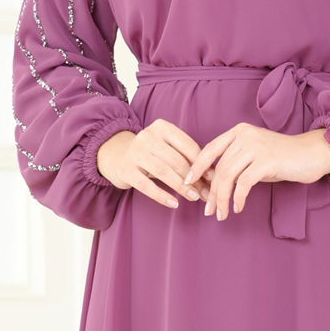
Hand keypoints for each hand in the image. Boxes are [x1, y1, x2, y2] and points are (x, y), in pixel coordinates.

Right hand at [96, 120, 215, 209]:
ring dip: (181, 187)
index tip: (213, 178)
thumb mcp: (166, 148)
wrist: (116, 155)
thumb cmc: (151, 154)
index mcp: (162, 127)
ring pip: (163, 171)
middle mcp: (147, 137)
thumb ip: (186, 158)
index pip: (187, 145)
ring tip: (194, 197)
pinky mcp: (126, 170)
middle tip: (205, 192)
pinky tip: (174, 204)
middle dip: (194, 178)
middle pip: (176, 160)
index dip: (202, 163)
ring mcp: (135, 153)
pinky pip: (147, 185)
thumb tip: (212, 178)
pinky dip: (162, 196)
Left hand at [183, 124, 329, 219]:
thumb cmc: (282, 158)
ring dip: (222, 198)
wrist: (312, 154)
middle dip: (211, 192)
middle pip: (219, 167)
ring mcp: (256, 147)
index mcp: (238, 131)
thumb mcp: (254, 155)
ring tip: (220, 214)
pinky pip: (244, 183)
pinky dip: (238, 198)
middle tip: (208, 210)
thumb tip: (213, 181)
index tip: (188, 183)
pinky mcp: (266, 161)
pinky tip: (238, 207)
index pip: (209, 149)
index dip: (196, 167)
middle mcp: (245, 136)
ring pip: (228, 176)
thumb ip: (235, 162)